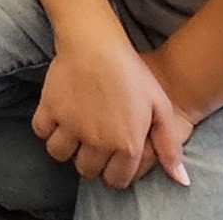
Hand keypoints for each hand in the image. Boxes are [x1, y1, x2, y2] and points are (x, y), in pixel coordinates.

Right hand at [36, 27, 193, 189]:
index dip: (115, 174)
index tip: (112, 162)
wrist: (97, 42)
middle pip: (87, 170)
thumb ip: (170, 146)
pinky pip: (41, 132)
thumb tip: (181, 181)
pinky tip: (57, 119)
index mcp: (127, 144)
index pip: (116, 180)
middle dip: (91, 164)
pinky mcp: (50, 108)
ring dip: (66, 148)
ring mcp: (72, 125)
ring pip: (60, 154)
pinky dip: (46, 129)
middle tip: (93, 147)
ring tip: (73, 135)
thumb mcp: (161, 107)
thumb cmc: (132, 73)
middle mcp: (98, 141)